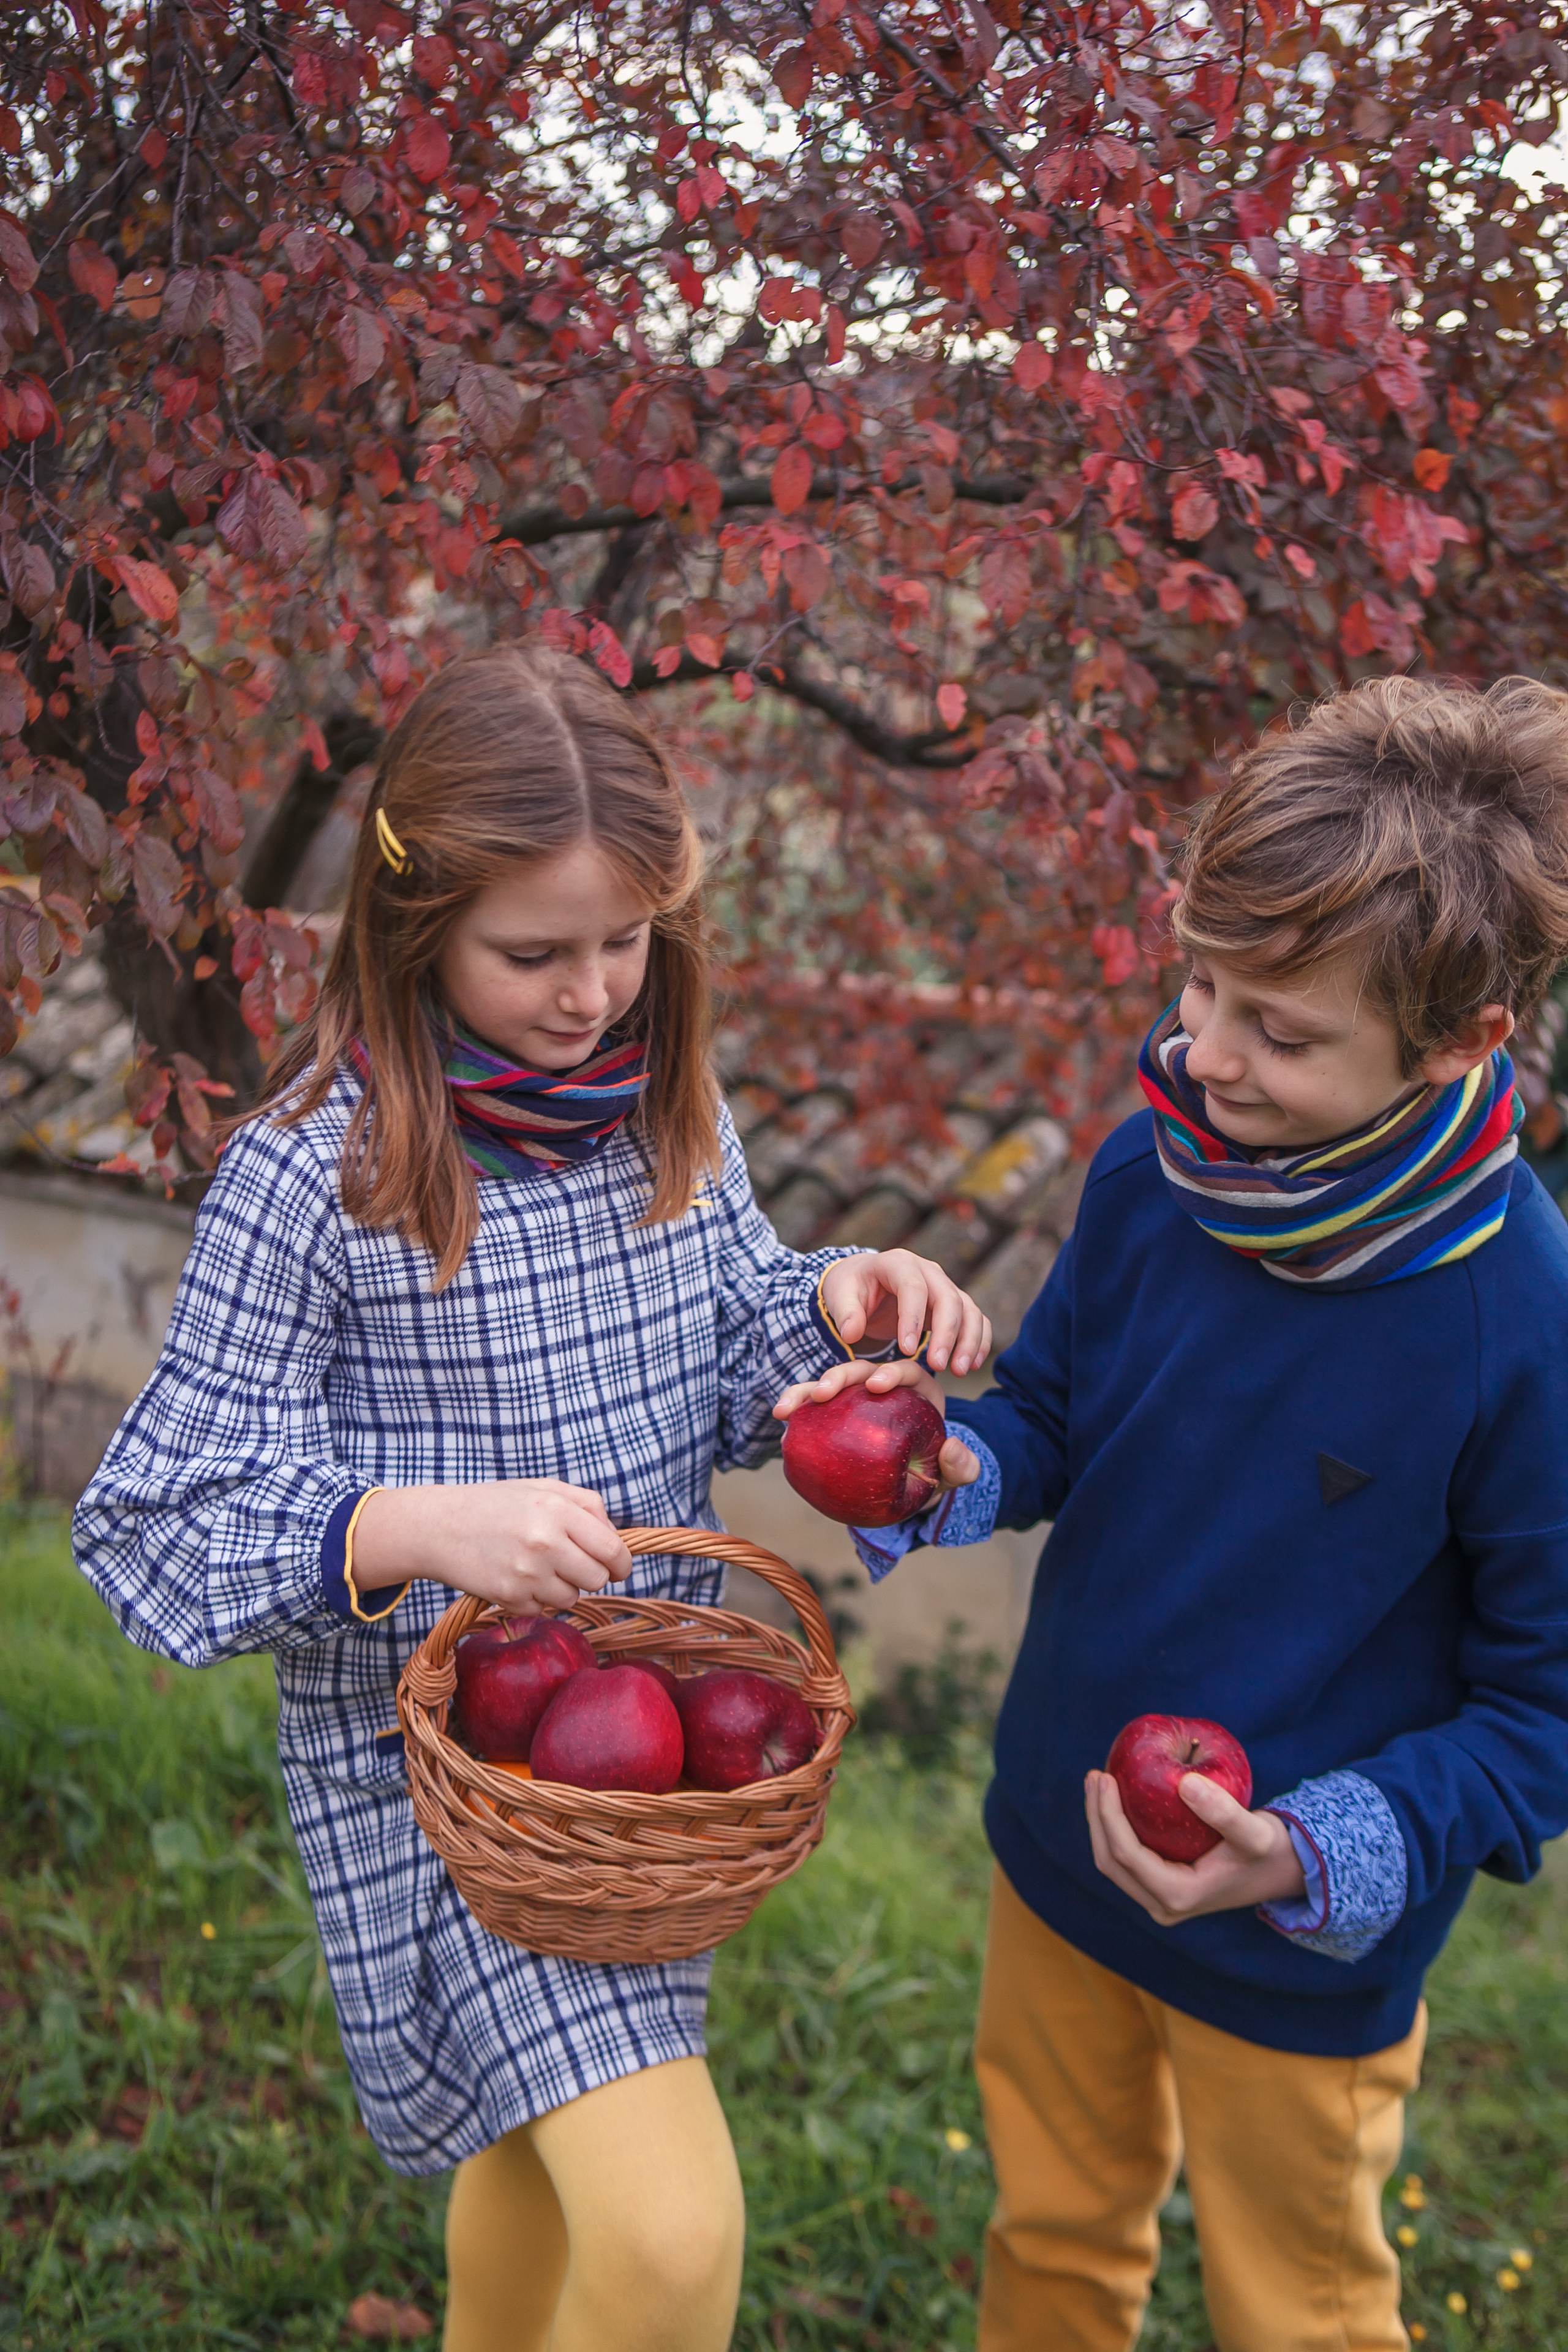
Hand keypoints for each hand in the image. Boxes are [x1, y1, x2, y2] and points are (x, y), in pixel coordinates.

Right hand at [351, 1479, 632, 1615]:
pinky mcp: (508, 1597)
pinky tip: (517, 1577)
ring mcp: (526, 1573)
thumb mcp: (543, 1488)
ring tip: (538, 1566)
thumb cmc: (496, 1505)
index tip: (618, 1568)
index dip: (622, 1564)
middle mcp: (544, 1542)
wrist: (438, 1526)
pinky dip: (536, 1598)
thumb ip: (587, 1505)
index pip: (612, 1550)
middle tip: (572, 1563)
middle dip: (591, 1575)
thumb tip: (616, 1539)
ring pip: (571, 1598)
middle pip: (597, 1579)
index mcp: (557, 1510)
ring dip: (563, 1587)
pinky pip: (543, 1609)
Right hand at [771, 1356, 979, 1489]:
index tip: (876, 1384)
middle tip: (821, 1392)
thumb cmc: (936, 1472)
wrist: (913, 1484)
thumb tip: (951, 1448)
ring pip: (829, 1388)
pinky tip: (782, 1432)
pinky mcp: (835, 1417)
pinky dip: (798, 1418)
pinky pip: (813, 1415)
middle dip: (838, 1376)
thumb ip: (962, 1465)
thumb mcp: (955, 1473)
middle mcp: (883, 1388)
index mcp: (916, 1389)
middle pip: (860, 1372)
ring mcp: (855, 1402)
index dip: (890, 1372)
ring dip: (805, 1393)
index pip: (905, 1371)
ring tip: (784, 1409)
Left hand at [819, 1249, 991, 1375]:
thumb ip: (844, 1313)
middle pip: (947, 1297)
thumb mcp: (839, 1295)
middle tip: (937, 1366)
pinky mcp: (954, 1303)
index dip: (912, 1318)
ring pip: (968, 1309)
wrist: (866, 1279)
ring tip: (959, 1370)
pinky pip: (975, 1318)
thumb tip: (852, 1334)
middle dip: (946, 1333)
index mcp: (898, 1263)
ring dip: (968, 1340)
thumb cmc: (851, 1287)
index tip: (906, 1350)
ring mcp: (944, 1286)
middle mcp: (928, 1271)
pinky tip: (972, 1365)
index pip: (912, 1287)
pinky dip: (978, 1340)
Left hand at [1083, 1769, 1306, 1925]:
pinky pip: (1127, 1861)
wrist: (1282, 1873)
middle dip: (1097, 1817)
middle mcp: (1164, 1906)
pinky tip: (1116, 1799)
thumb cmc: (1271, 1852)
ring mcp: (1160, 1900)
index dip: (1107, 1815)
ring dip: (1101, 1824)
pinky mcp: (1162, 1888)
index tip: (1104, 1777)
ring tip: (1098, 1783)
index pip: (1127, 1855)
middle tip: (1094, 1775)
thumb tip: (1185, 1783)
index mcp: (1179, 1895)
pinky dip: (1116, 1830)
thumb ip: (1225, 1812)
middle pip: (1110, 1862)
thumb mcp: (1255, 1831)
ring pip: (1114, 1863)